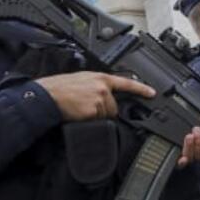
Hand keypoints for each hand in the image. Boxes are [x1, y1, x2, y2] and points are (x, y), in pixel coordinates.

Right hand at [35, 71, 155, 120]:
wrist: (47, 96)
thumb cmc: (61, 88)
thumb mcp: (82, 79)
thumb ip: (97, 85)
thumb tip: (105, 94)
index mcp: (101, 78)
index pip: (126, 83)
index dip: (141, 89)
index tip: (152, 93)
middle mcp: (103, 88)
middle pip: (114, 107)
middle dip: (104, 110)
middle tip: (87, 106)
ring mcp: (99, 99)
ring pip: (106, 116)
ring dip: (95, 116)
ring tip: (81, 109)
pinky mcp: (93, 111)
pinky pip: (97, 122)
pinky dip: (90, 121)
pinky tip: (80, 114)